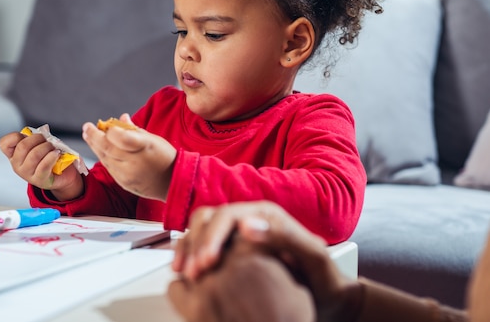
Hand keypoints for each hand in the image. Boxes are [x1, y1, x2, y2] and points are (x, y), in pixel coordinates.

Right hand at [0, 132, 83, 200]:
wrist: (61, 175)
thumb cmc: (48, 156)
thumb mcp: (39, 144)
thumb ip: (36, 137)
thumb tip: (43, 132)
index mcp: (13, 155)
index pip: (4, 143)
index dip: (16, 136)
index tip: (28, 136)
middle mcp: (16, 165)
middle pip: (23, 146)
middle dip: (38, 138)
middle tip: (47, 140)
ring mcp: (26, 174)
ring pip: (34, 155)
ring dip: (47, 147)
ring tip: (54, 148)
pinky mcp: (39, 180)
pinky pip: (44, 166)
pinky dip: (52, 156)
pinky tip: (56, 153)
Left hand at [82, 113, 176, 200]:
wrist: (173, 183)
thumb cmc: (165, 157)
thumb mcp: (153, 139)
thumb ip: (134, 130)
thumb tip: (121, 118)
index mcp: (145, 147)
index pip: (121, 138)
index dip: (110, 131)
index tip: (104, 124)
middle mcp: (135, 162)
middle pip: (108, 148)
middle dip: (94, 136)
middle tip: (86, 127)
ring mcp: (128, 174)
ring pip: (105, 158)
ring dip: (94, 146)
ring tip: (88, 135)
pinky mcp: (124, 182)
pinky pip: (109, 167)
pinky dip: (102, 156)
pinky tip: (98, 149)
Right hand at [170, 201, 362, 321]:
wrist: (328, 296)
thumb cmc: (324, 278)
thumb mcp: (313, 256)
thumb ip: (284, 237)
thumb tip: (247, 224)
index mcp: (266, 215)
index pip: (227, 215)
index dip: (212, 237)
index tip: (208, 263)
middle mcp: (248, 219)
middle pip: (208, 219)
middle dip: (196, 245)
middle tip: (194, 273)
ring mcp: (236, 234)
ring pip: (199, 229)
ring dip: (188, 249)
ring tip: (185, 274)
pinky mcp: (228, 250)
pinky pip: (199, 244)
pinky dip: (187, 255)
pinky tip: (184, 273)